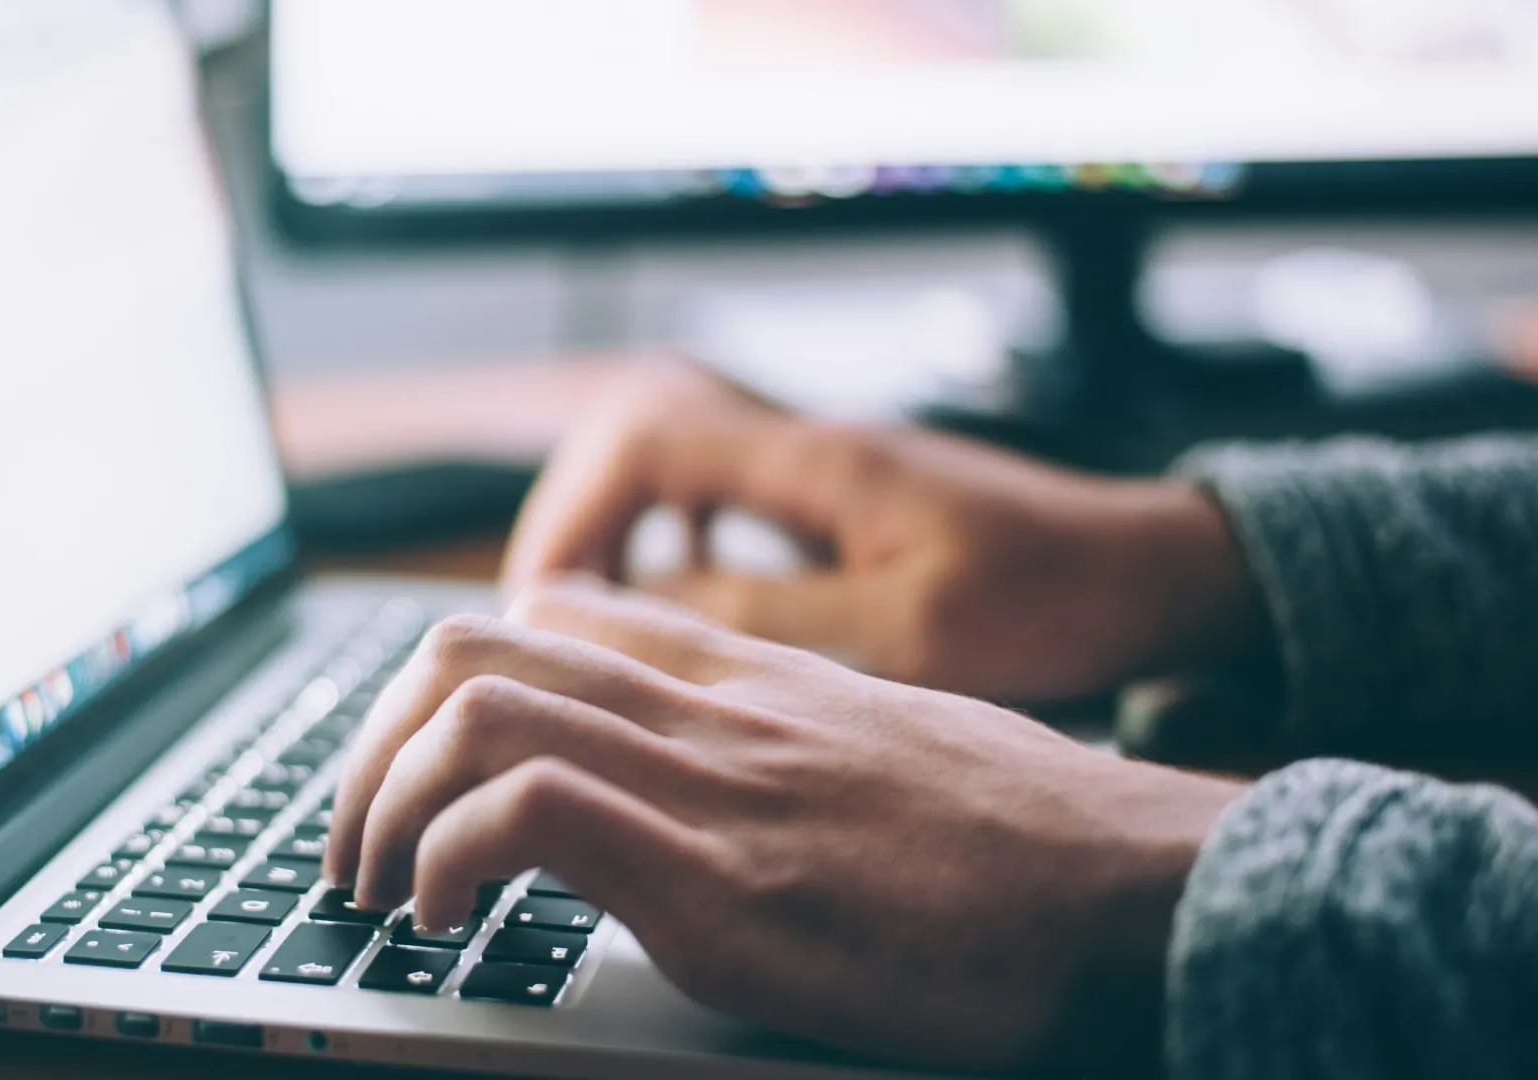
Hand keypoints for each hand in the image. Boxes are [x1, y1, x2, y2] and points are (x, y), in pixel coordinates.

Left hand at [325, 580, 1245, 1069]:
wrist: (1141, 889)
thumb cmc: (1029, 841)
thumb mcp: (886, 750)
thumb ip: (783, 742)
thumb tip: (717, 783)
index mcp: (746, 678)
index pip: (550, 614)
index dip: (445, 684)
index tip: (419, 770)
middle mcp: (712, 709)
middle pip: (473, 645)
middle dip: (372, 744)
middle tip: (355, 841)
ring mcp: (714, 785)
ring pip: (475, 708)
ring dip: (382, 802)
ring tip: (378, 888)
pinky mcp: (725, 882)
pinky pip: (529, 812)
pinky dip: (447, 859)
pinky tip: (447, 921)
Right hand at [502, 363, 1267, 702]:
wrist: (1149, 573)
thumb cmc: (1052, 599)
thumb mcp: (910, 630)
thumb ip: (773, 615)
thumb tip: (646, 613)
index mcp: (817, 462)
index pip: (645, 443)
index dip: (573, 515)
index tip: (542, 602)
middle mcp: (809, 449)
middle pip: (639, 444)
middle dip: (577, 525)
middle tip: (547, 619)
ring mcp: (824, 472)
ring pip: (675, 473)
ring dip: (621, 534)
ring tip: (592, 618)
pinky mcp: (842, 505)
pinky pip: (722, 503)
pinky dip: (676, 545)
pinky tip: (679, 606)